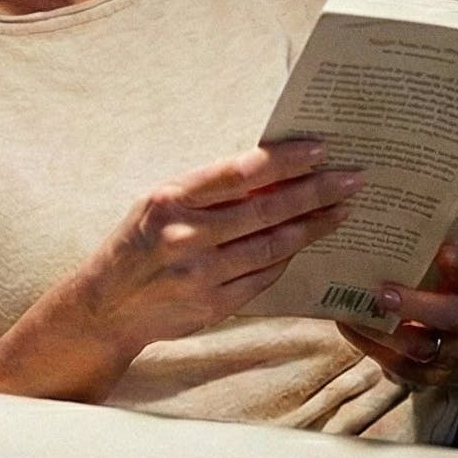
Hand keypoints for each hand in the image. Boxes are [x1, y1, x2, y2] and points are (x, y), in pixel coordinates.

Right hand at [0, 141, 362, 400]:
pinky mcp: (214, 306)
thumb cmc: (137, 244)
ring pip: (272, 246)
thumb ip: (208, 191)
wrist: (105, 308)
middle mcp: (186, 237)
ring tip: (342, 210)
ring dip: (313, 226)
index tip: (320, 149)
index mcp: (170, 199)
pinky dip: (288, 257)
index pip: (239, 173)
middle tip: (352, 179)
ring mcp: (201, 275)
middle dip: (315, 192)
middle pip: (266, 210)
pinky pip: (264, 278)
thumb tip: (271, 172)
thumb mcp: (159, 204)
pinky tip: (308, 242)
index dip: (284, 160)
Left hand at [336, 241, 457, 389]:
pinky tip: (349, 326)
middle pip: (450, 315)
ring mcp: (451, 351)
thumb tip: (377, 214)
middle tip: (383, 293)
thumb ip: (426, 250)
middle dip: (417, 306)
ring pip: (420, 347)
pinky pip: (400, 366)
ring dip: (383, 332)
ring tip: (350, 313)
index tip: (443, 250)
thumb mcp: (448, 269)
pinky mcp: (430, 375)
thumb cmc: (449, 289)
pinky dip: (372, 347)